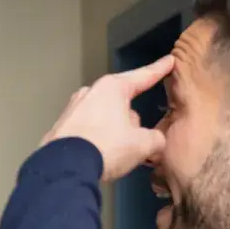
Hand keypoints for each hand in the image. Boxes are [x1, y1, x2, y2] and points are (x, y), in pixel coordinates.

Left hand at [42, 56, 174, 182]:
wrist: (64, 168)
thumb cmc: (106, 148)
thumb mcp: (142, 145)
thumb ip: (156, 139)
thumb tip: (156, 141)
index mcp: (112, 88)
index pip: (142, 76)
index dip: (158, 70)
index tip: (169, 60)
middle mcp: (90, 92)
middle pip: (122, 102)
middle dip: (131, 120)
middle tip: (137, 141)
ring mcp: (72, 109)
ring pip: (104, 117)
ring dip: (113, 131)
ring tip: (115, 154)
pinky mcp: (61, 127)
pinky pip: (87, 130)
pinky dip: (95, 140)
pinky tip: (98, 156)